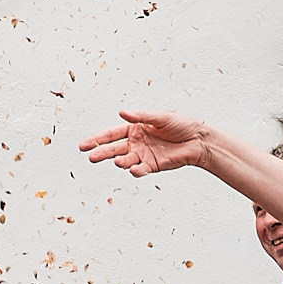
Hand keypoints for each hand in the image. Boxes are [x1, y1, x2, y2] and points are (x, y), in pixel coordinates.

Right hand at [80, 110, 211, 176]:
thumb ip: (141, 116)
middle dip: (101, 153)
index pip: (111, 134)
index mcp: (135, 128)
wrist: (199, 140)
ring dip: (120, 161)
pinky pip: (141, 169)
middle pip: (114, 149)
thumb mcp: (160, 116)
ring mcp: (143, 155)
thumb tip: (122, 112)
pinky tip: (135, 169)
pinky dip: (136, 171)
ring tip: (117, 161)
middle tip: (91, 157)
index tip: (84, 145)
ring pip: (126, 160)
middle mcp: (136, 143)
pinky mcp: (152, 166)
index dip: (97, 139)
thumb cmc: (181, 124)